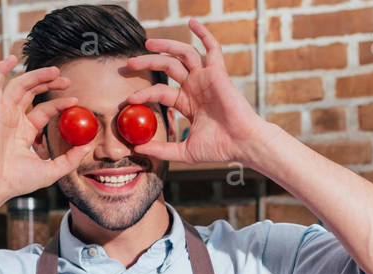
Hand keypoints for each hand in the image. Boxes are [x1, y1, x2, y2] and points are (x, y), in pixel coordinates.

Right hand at [0, 56, 93, 206]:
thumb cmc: (17, 182)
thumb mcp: (52, 170)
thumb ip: (70, 159)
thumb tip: (87, 146)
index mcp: (25, 133)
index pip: (44, 111)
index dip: (59, 103)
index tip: (76, 100)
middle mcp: (12, 120)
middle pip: (31, 94)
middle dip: (48, 83)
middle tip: (66, 79)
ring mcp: (1, 114)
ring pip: (18, 86)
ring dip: (35, 75)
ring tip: (54, 70)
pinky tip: (9, 59)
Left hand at [123, 19, 276, 166]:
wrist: (242, 144)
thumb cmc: (220, 149)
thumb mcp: (185, 152)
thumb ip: (162, 150)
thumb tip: (137, 149)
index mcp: (188, 103)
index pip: (161, 92)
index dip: (144, 93)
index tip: (129, 100)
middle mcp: (196, 87)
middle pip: (167, 67)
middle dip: (148, 63)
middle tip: (129, 63)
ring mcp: (207, 78)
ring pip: (183, 54)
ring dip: (165, 46)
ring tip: (148, 44)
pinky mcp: (218, 73)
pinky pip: (212, 48)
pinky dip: (203, 33)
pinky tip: (191, 22)